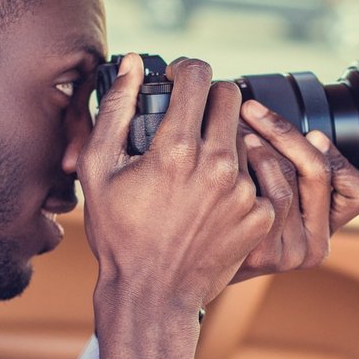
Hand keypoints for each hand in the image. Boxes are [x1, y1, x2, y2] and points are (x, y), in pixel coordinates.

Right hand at [78, 54, 275, 358]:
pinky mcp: (261, 215)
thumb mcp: (98, 169)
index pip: (199, 75)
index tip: (179, 81)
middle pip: (231, 97)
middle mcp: (216, 164)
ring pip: (245, 136)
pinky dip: (241, 177)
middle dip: (210, 98)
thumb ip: (116, 109)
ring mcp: (243, 191)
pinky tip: (215, 195)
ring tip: (200, 164)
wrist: (151, 294)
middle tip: (192, 117)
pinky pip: (259, 175)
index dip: (185, 70)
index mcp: (175, 148)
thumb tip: (135, 63)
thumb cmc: (118, 234)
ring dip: (226, 138)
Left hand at [231, 99, 358, 281]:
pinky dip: (252, 160)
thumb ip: (293, 181)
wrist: (184, 269)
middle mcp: (315, 248)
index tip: (311, 131)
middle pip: (319, 171)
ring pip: (291, 176)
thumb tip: (314, 136)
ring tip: (237, 125)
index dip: (334, 155)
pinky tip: (231, 147)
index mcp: (324, 236)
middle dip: (285, 132)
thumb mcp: (268, 208)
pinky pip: (272, 191)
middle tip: (253, 109)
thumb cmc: (222, 227)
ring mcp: (291, 253)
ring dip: (262, 142)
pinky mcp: (266, 253)